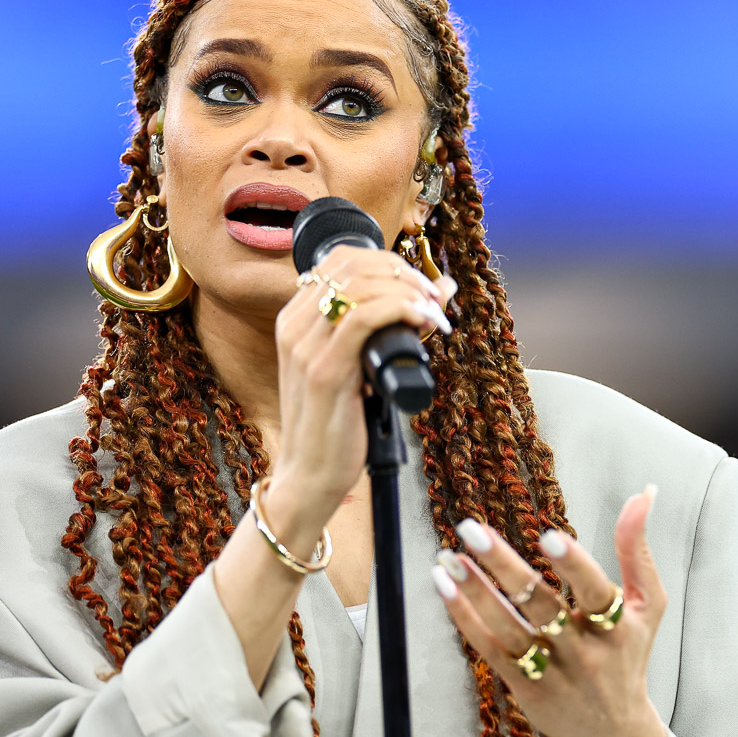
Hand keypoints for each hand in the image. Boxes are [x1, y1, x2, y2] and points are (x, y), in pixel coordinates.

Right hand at [265, 245, 456, 543]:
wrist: (310, 477)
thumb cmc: (338, 425)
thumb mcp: (361, 368)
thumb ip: (390, 329)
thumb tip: (443, 290)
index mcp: (296, 319)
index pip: (341, 259)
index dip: (389, 261)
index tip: (422, 284)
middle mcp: (294, 325)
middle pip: (353, 264)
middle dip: (405, 273)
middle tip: (435, 298)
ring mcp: (305, 346)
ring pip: (360, 284)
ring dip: (409, 290)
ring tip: (435, 313)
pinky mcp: (324, 370)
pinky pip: (363, 317)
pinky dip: (401, 309)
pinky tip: (423, 321)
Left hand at [432, 488, 668, 736]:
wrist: (613, 732)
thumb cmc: (629, 655)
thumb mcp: (649, 605)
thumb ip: (638, 550)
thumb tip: (644, 493)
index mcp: (618, 626)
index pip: (595, 592)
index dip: (573, 565)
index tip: (548, 536)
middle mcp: (583, 651)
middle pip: (541, 606)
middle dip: (505, 566)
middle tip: (474, 530)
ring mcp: (550, 672)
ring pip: (507, 629)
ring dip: (475, 592)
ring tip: (449, 558)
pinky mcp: (523, 688)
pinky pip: (490, 649)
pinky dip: (465, 618)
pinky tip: (445, 587)